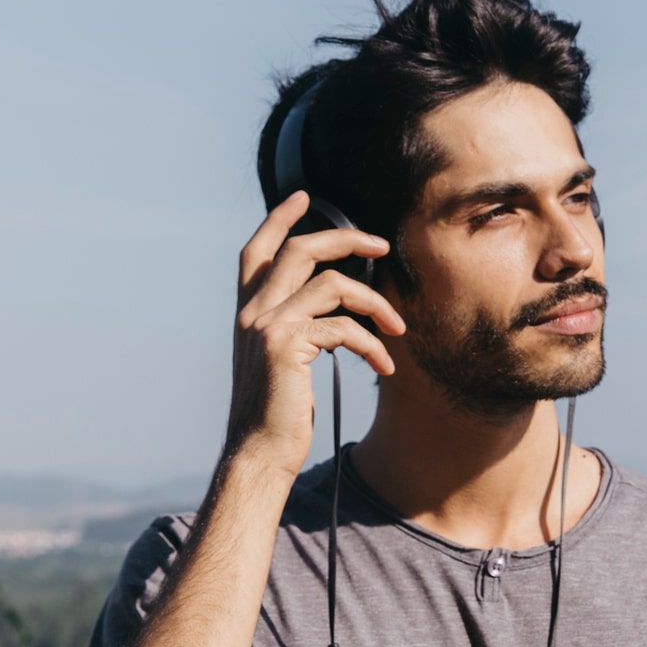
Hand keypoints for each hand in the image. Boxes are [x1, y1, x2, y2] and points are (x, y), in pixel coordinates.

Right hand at [225, 191, 406, 477]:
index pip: (256, 251)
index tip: (303, 195)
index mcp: (248, 311)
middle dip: (345, 238)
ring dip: (375, 305)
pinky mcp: (286, 345)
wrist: (260, 451)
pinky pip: (343, 328)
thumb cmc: (280, 411)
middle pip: (299, 249)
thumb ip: (299, 326)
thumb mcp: (285, 360)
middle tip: (381, 245)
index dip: (277, 219)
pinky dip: (372, 345)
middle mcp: (251, 311)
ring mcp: (266, 325)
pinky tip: (385, 366)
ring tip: (398, 329)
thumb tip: (336, 305)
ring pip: (332, 284)